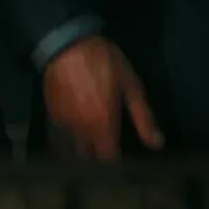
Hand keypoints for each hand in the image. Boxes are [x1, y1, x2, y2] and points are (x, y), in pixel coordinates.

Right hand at [42, 36, 162, 159]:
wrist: (66, 45)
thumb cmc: (104, 63)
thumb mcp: (130, 86)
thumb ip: (143, 117)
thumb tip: (157, 144)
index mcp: (104, 125)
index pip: (109, 159)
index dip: (116, 163)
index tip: (122, 159)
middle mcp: (81, 130)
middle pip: (88, 158)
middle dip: (97, 160)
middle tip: (106, 153)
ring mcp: (63, 123)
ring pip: (70, 150)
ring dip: (79, 153)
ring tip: (88, 151)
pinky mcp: (50, 114)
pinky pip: (57, 138)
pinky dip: (64, 142)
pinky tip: (71, 137)